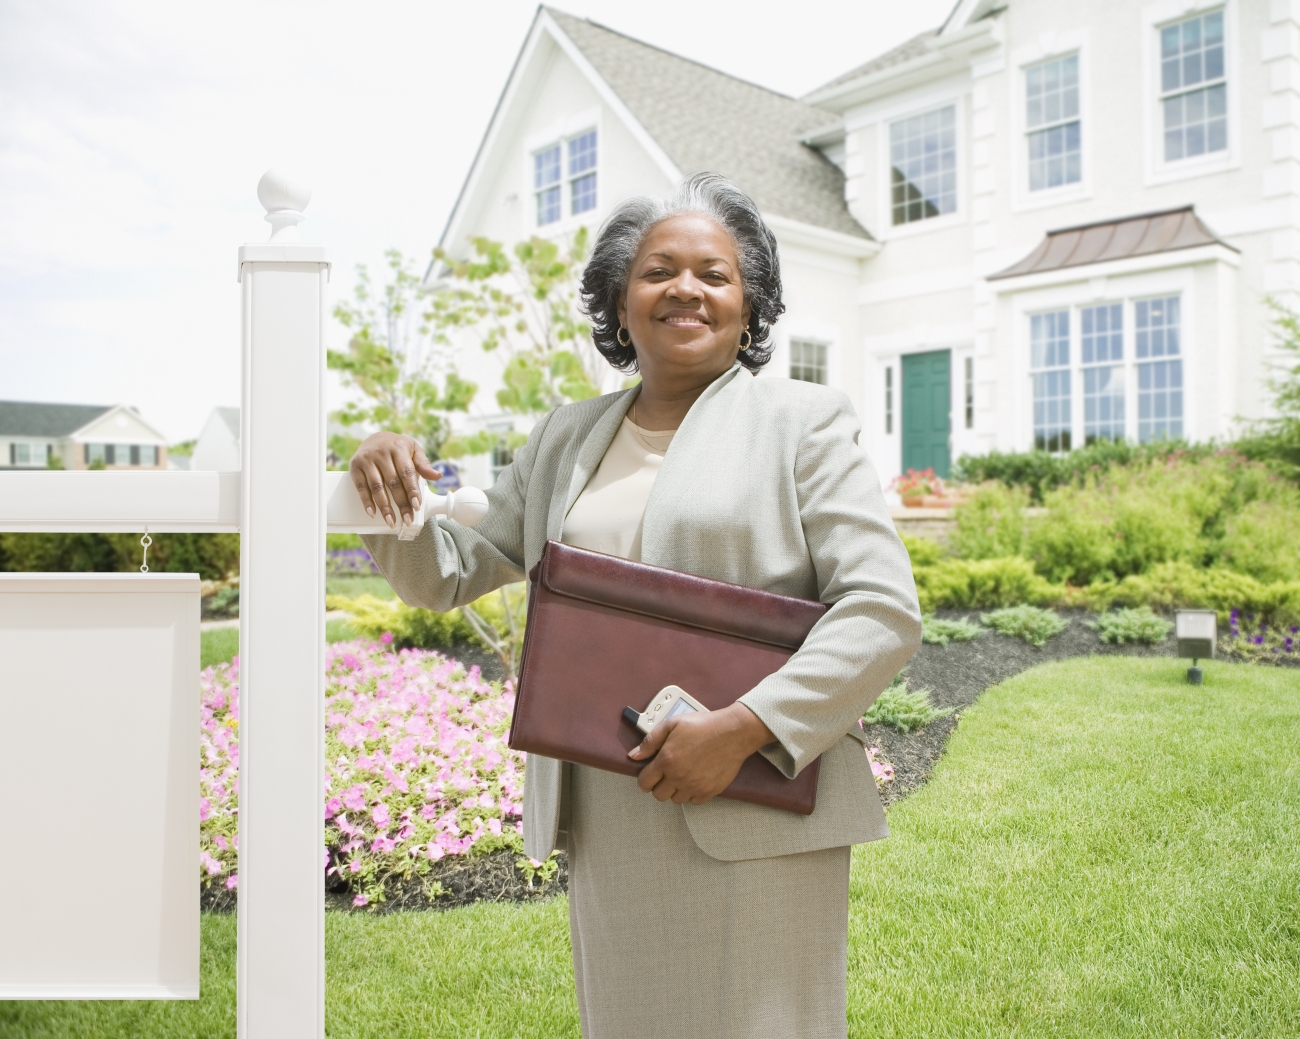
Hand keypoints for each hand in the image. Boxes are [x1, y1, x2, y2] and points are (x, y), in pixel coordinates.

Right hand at [349, 433, 438, 527]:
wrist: (374, 437)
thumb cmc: (398, 447)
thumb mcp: (413, 450)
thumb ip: (424, 464)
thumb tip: (437, 476)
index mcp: (399, 447)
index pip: (407, 472)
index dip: (412, 490)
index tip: (416, 506)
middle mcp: (381, 452)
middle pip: (392, 482)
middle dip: (401, 503)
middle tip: (407, 519)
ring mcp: (366, 459)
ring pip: (376, 487)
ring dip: (384, 507)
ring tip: (391, 521)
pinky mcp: (354, 465)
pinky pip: (360, 486)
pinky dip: (366, 501)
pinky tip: (372, 513)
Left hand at [628, 702, 775, 804]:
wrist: (732, 732)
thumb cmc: (703, 726)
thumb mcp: (672, 724)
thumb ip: (650, 741)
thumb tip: (634, 755)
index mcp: (666, 760)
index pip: (644, 783)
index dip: (644, 779)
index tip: (649, 775)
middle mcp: (678, 777)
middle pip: (659, 795)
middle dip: (659, 786)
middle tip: (667, 774)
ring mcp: (694, 786)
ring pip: (676, 800)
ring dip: (676, 790)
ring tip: (683, 775)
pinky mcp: (709, 791)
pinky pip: (694, 801)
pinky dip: (693, 793)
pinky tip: (696, 779)